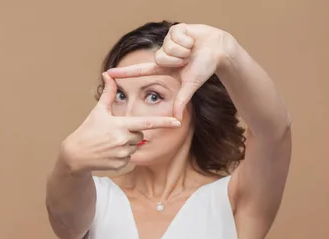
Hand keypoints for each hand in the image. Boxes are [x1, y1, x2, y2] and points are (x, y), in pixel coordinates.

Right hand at [61, 72, 181, 172]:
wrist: (76, 154)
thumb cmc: (88, 130)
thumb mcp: (98, 111)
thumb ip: (109, 93)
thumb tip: (109, 74)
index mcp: (121, 125)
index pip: (147, 123)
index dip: (164, 122)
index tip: (177, 122)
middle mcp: (124, 140)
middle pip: (140, 135)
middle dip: (131, 133)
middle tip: (114, 133)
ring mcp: (123, 154)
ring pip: (135, 147)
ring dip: (127, 145)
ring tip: (110, 143)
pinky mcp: (121, 165)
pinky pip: (129, 158)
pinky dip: (122, 155)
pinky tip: (109, 153)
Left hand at [107, 23, 233, 119]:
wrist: (219, 50)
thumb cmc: (204, 67)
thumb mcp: (190, 85)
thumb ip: (181, 101)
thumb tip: (177, 119)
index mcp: (163, 67)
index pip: (140, 70)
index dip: (124, 73)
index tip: (109, 74)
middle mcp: (163, 54)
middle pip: (160, 58)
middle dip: (177, 59)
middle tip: (188, 59)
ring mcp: (168, 41)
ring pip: (168, 47)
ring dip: (183, 50)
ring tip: (192, 49)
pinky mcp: (175, 29)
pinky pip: (175, 35)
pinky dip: (187, 40)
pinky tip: (193, 40)